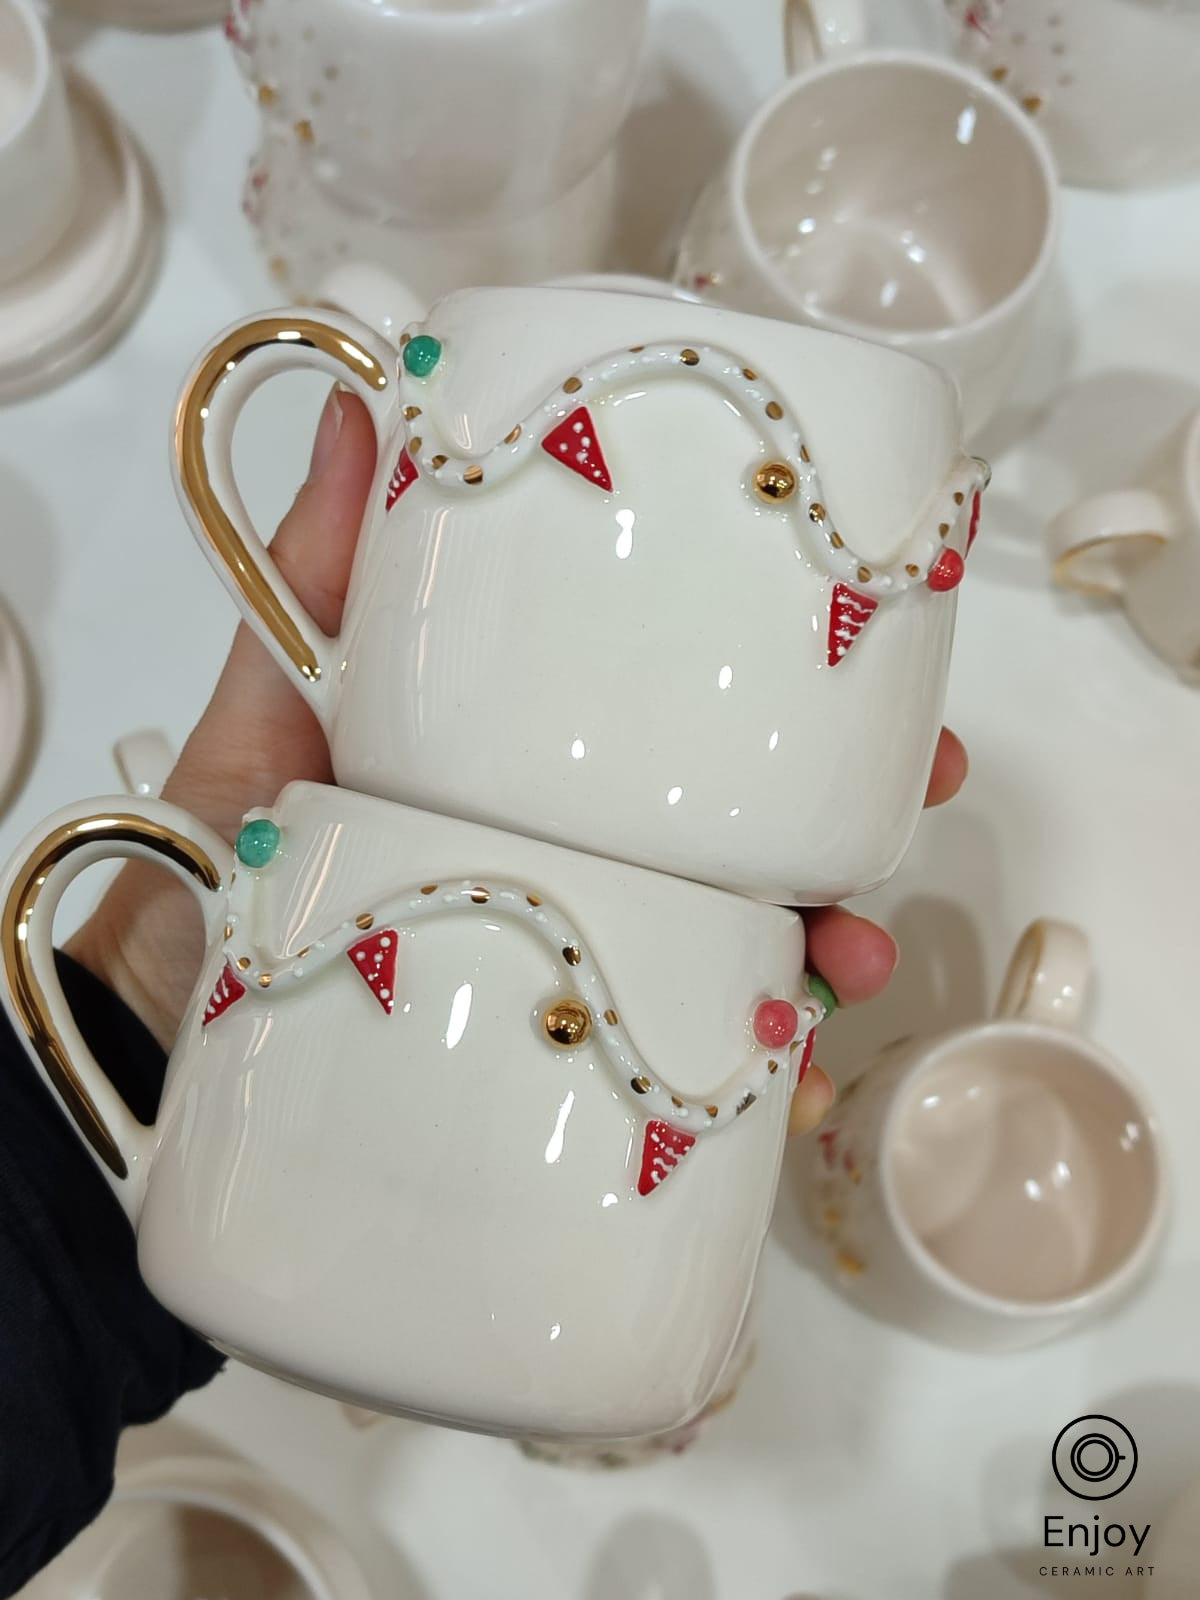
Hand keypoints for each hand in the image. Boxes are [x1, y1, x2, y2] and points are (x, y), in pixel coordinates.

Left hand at [67, 391, 966, 1134]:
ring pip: (745, 958)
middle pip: (750, 838)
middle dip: (853, 817)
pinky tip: (787, 1092)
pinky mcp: (564, 1074)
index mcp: (536, 774)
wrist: (149, 1037)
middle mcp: (576, 867)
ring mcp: (577, 970)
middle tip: (919, 799)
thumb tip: (369, 393)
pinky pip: (681, 1080)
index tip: (881, 659)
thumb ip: (318, 571)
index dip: (796, 692)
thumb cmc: (212, 863)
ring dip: (828, 953)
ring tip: (852, 961)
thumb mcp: (268, 703)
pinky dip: (750, 1086)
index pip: (688, 725)